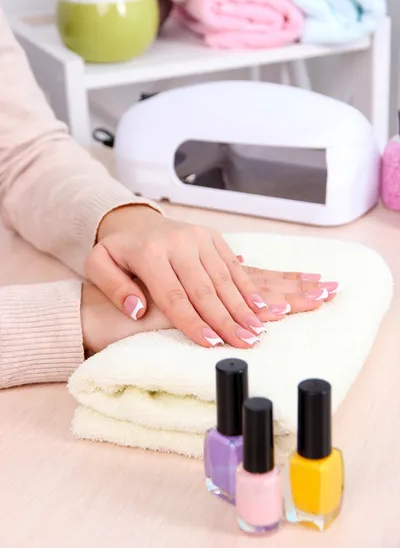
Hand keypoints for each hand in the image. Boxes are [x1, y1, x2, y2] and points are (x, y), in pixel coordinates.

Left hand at [86, 206, 336, 348]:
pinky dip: (249, 287)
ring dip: (243, 306)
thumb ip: (114, 288)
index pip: (174, 294)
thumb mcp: (98, 265)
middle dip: (226, 319)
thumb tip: (137, 309)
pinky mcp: (213, 236)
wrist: (135, 222)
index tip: (210, 343)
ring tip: (257, 330)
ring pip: (224, 277)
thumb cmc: (119, 252)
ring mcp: (198, 237)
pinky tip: (262, 306)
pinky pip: (233, 265)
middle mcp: (178, 242)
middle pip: (205, 288)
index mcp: (149, 252)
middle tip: (244, 343)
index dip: (192, 321)